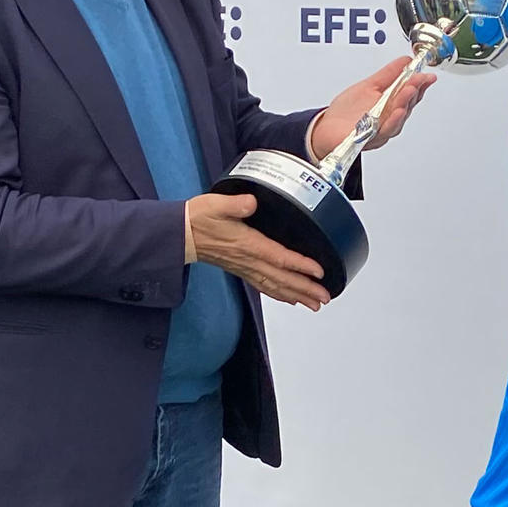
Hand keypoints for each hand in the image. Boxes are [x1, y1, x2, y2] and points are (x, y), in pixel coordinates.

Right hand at [186, 193, 328, 309]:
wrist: (182, 234)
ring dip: (296, 296)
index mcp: (247, 244)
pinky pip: (264, 286)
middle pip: (282, 279)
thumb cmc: (199, 219)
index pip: (279, 258)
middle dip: (305, 289)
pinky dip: (280, 295)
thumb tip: (251, 202)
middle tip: (325, 297)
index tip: (319, 271)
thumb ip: (235, 204)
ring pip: (275, 286)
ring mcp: (246, 268)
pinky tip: (290, 299)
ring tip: (314, 304)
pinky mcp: (242, 270)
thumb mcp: (217, 205)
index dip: (300, 265)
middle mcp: (249, 260)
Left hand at [310, 56, 435, 160]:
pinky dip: (392, 121)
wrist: (327, 128)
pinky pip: (383, 132)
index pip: (411, 95)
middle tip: (418, 79)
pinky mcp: (369, 139)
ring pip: (397, 120)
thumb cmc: (347, 111)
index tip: (427, 75)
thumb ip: (388, 74)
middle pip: (406, 107)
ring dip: (404, 104)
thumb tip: (406, 61)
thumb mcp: (369, 85)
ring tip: (409, 91)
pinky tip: (397, 111)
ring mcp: (380, 130)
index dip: (420, 84)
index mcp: (390, 106)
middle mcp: (388, 119)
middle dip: (414, 92)